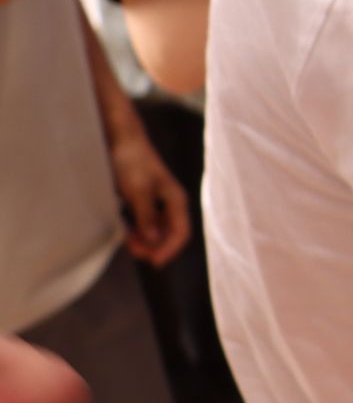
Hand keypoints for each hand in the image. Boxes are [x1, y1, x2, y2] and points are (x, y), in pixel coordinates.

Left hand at [106, 132, 189, 267]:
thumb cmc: (131, 162)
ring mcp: (157, 201)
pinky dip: (138, 231)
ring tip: (128, 243)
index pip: (181, 232)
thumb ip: (146, 215)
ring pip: (157, 230)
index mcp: (175, 199)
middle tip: (134, 252)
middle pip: (170, 233)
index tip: (152, 262)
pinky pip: (146, 222)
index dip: (169, 250)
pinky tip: (126, 233)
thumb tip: (152, 240)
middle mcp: (170, 202)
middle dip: (155, 247)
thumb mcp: (137, 190)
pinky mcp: (144, 199)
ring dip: (145, 240)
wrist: (120, 139)